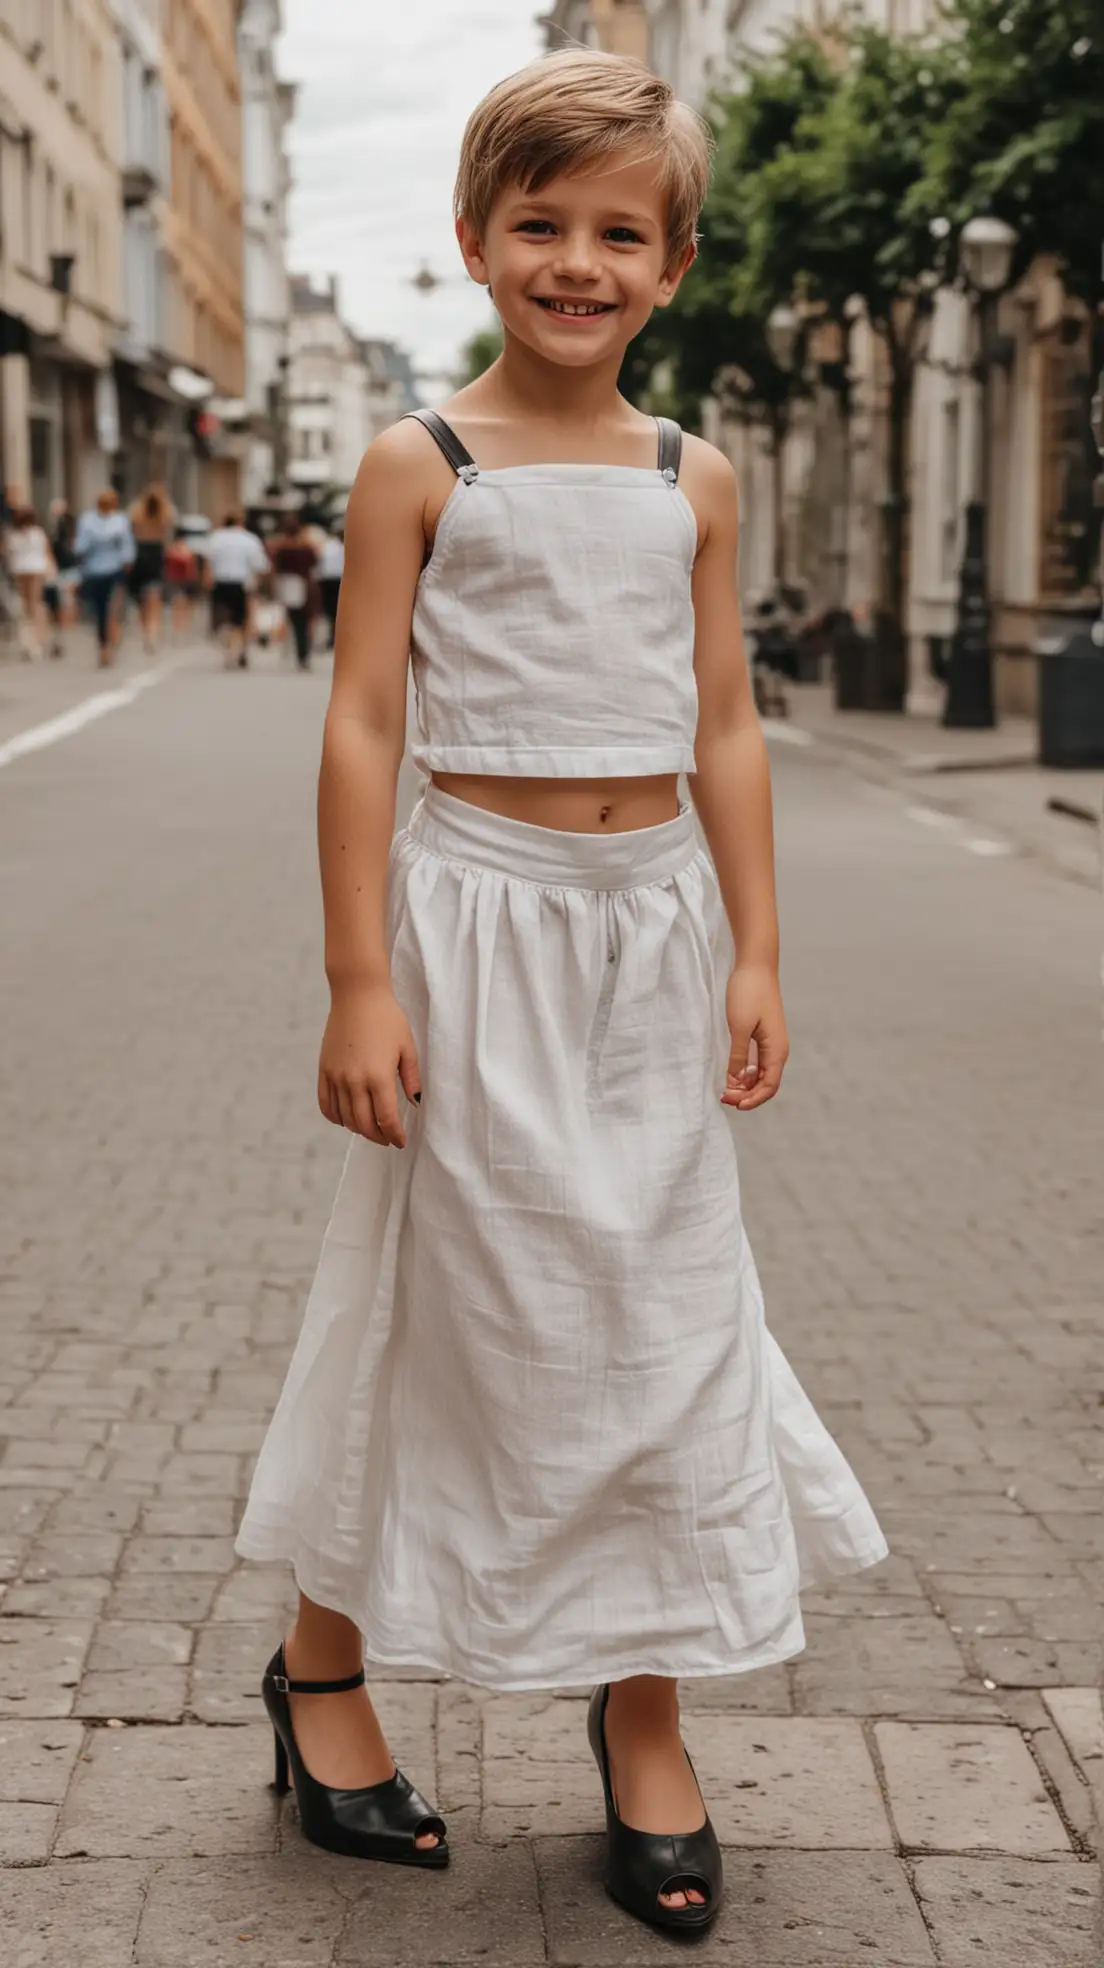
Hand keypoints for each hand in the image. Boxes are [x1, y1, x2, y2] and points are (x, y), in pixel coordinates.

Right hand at [318, 984, 420, 1146]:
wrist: (357, 995)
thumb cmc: (387, 1018)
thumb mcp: (407, 1047)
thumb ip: (411, 1079)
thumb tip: (414, 1104)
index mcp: (379, 1076)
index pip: (387, 1118)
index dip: (395, 1135)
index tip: (401, 1142)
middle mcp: (355, 1081)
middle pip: (364, 1124)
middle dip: (378, 1137)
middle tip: (388, 1139)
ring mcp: (336, 1077)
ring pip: (345, 1118)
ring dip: (359, 1129)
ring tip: (371, 1128)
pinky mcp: (324, 1070)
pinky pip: (326, 1105)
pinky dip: (336, 1118)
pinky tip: (347, 1119)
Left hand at [723, 963, 788, 1111]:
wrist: (755, 965)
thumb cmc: (749, 993)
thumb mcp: (739, 1027)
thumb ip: (738, 1055)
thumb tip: (735, 1081)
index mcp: (777, 1050)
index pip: (769, 1086)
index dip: (752, 1100)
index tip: (733, 1104)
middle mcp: (777, 1050)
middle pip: (766, 1084)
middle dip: (746, 1095)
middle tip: (723, 1096)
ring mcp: (770, 1043)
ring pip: (760, 1075)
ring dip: (745, 1085)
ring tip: (725, 1088)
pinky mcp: (762, 1036)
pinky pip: (756, 1062)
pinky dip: (744, 1072)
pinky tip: (730, 1073)